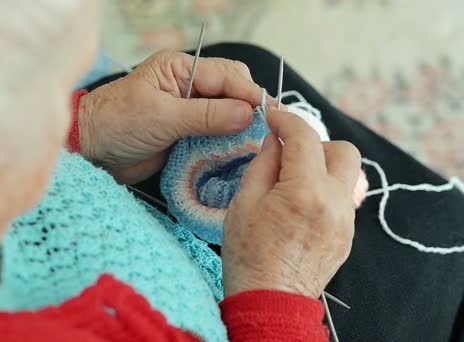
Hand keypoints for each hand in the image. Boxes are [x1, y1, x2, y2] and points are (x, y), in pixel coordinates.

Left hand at [78, 50, 265, 183]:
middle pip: (232, 92)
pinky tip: (238, 154)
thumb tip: (247, 113)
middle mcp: (188, 86)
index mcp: (180, 69)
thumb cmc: (116, 123)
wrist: (91, 151)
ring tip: (257, 144)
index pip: (226, 76)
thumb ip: (205, 115)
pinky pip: (215, 137)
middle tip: (264, 130)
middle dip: (248, 109)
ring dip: (240, 129)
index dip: (249, 93)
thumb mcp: (162, 116)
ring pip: (227, 115)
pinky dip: (227, 145)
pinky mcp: (186, 135)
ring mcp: (188, 111)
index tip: (269, 113)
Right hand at [222, 109, 360, 298]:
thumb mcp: (244, 202)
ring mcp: (346, 220)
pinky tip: (300, 205)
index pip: (304, 137)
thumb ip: (263, 164)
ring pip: (346, 174)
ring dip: (321, 167)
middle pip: (343, 150)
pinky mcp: (347, 234)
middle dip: (315, 142)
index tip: (272, 116)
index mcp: (305, 191)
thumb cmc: (249, 254)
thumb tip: (276, 141)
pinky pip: (342, 198)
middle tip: (289, 153)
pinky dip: (324, 189)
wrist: (269, 300)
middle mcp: (334, 202)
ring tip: (292, 181)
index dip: (286, 119)